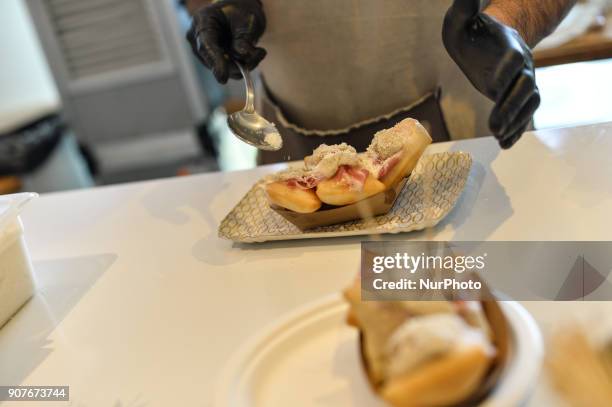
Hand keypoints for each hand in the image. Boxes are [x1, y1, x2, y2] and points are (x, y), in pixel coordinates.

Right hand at [187, 0, 266, 83]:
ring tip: (257, 51)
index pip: (206, 46)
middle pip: (214, 61)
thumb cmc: (241, 11)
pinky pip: (228, 70)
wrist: (239, 12)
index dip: (215, 62)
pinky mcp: (212, 62)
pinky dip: (242, 65)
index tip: (223, 77)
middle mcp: (198, 39)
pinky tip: (251, 53)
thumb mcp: (246, 20)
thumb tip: (243, 56)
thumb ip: (244, 38)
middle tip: (259, 53)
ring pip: (223, 69)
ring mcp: (203, 52)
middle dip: (238, 63)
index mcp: (202, 21)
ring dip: (243, 65)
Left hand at [443, 0, 539, 148]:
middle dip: (511, 106)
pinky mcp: (517, 96)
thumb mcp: (460, 20)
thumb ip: (464, 9)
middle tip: (494, 125)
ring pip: (529, 102)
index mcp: (508, 44)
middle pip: (525, 85)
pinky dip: (517, 129)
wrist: (485, 41)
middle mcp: (521, 63)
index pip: (514, 57)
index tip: (492, 86)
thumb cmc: (469, 31)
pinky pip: (525, 113)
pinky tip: (505, 144)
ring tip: (499, 137)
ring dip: (516, 121)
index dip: (506, 70)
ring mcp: (522, 80)